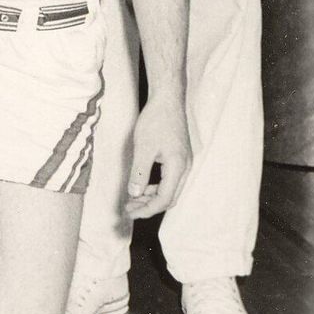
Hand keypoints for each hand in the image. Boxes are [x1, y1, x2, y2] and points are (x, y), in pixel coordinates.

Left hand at [125, 87, 188, 220]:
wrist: (168, 100)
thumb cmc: (155, 121)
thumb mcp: (143, 148)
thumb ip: (139, 173)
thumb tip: (135, 195)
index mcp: (178, 168)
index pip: (164, 199)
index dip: (146, 209)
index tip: (129, 213)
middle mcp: (184, 169)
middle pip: (169, 198)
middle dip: (148, 206)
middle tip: (128, 209)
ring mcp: (183, 164)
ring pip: (169, 190)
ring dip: (151, 197)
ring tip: (131, 200)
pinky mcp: (179, 158)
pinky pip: (169, 180)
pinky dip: (155, 187)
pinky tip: (141, 187)